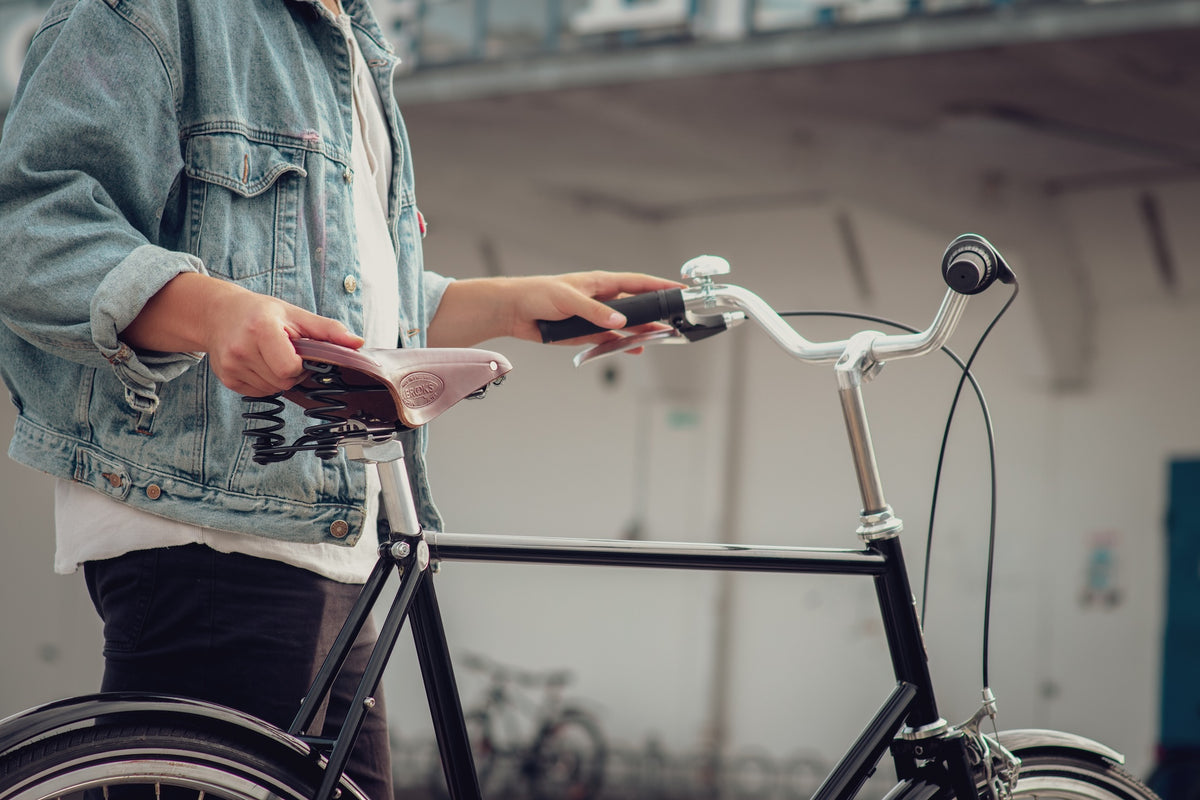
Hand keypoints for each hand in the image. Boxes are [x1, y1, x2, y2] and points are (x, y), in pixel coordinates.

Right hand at [122, 273, 363, 395]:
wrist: (219, 314)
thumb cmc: (261, 313)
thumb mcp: (296, 314)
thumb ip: (328, 330)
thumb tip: (358, 343)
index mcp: (261, 329)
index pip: (290, 368)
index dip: (300, 364)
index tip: (297, 351)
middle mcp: (241, 349)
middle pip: (283, 381)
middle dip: (292, 372)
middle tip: (285, 352)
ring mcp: (231, 367)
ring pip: (272, 389)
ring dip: (279, 378)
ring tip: (270, 355)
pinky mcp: (227, 379)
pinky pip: (258, 393)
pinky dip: (265, 382)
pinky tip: (259, 363)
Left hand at [428, 271, 684, 347]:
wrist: (513, 310)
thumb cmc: (537, 293)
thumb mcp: (568, 299)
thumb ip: (595, 312)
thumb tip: (620, 323)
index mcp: (601, 282)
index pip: (638, 283)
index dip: (660, 286)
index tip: (680, 289)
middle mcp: (602, 299)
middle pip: (637, 306)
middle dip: (656, 313)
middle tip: (676, 320)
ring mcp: (595, 317)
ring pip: (626, 326)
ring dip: (642, 332)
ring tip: (661, 338)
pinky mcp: (585, 333)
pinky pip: (610, 340)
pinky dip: (622, 345)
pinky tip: (635, 349)